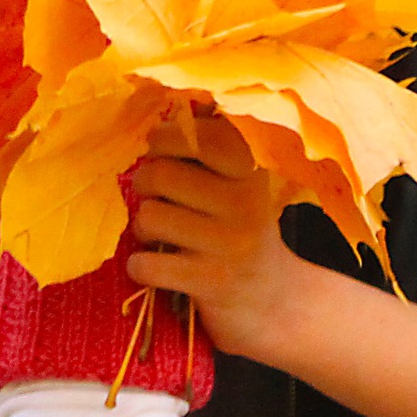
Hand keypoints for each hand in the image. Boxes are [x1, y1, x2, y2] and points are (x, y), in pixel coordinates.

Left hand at [127, 112, 329, 360]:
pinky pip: (145, 264)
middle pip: (160, 174)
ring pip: (148, 217)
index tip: (160, 149)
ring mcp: (228, 244)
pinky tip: (155, 266)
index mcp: (251, 171)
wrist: (276, 303)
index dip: (165, 138)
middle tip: (155, 196)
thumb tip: (170, 113)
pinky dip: (139, 266)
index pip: (197, 134)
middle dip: (145, 184)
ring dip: (143, 228)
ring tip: (159, 234)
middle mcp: (245, 202)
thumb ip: (210, 148)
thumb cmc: (242, 231)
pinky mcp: (210, 283)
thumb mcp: (241, 185)